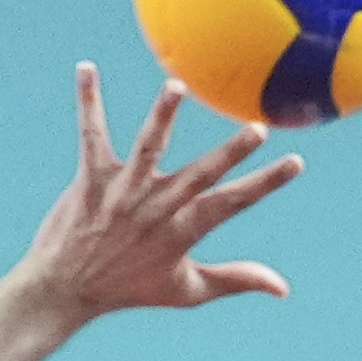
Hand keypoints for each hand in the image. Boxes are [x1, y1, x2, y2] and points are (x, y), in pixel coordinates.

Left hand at [14, 66, 303, 324]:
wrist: (66, 289)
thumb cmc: (129, 288)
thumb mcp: (187, 291)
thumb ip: (236, 280)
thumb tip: (283, 288)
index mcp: (181, 232)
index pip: (232, 204)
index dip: (265, 184)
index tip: (295, 162)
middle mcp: (155, 211)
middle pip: (199, 176)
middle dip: (230, 153)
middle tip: (258, 128)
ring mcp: (122, 194)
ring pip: (148, 148)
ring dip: (162, 116)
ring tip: (176, 87)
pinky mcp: (90, 180)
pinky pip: (91, 136)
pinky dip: (89, 103)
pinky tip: (86, 69)